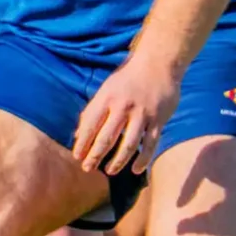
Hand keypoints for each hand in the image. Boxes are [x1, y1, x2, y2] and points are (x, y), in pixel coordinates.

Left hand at [73, 51, 178, 174]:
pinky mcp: (159, 120)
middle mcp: (123, 107)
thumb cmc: (127, 80)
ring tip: (110, 171)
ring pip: (129, 144)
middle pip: (107, 137)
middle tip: (87, 168)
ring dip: (118, 160)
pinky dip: (143, 159)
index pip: (90, 125)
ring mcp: (142, 114)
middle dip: (95, 155)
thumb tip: (78, 136)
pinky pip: (150, 144)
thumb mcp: (105, 91)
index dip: (82, 143)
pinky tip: (135, 169)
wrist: (158, 64)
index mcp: (106, 99)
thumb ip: (92, 112)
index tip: (77, 157)